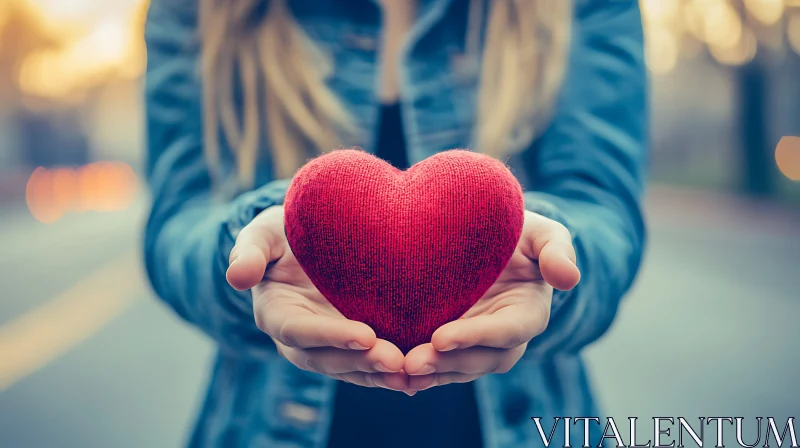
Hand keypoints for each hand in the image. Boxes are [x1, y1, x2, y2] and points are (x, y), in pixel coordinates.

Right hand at [226, 205, 408, 392]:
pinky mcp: (353, 344)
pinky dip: (392, 372)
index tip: (364, 336)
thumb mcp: (261, 234)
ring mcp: (328, 344)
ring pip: (352, 369)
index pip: (300, 332)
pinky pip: (370, 364)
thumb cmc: (282, 233)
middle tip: (396, 362)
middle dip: (361, 363)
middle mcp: (302, 338)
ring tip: (413, 375)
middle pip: (328, 359)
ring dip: (381, 375)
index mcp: (276, 314)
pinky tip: (423, 375)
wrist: (307, 236)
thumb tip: (236, 277)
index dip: (331, 337)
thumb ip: (249, 252)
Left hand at [403, 210, 579, 390]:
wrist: (492, 238)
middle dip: (447, 363)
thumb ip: (557, 250)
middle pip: (480, 360)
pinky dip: (417, 374)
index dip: (476, 337)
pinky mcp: (452, 346)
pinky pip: (438, 365)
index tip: (441, 337)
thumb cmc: (519, 233)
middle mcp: (504, 339)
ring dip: (429, 373)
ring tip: (398, 371)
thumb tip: (570, 278)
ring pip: (456, 369)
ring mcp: (477, 346)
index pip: (506, 332)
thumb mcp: (543, 233)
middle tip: (412, 363)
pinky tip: (390, 374)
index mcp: (528, 314)